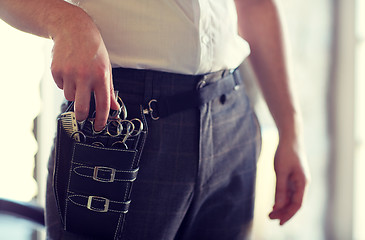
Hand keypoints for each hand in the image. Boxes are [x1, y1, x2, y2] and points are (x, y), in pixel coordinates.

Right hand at [50, 8, 118, 130]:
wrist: (73, 29)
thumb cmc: (93, 49)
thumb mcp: (107, 68)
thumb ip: (110, 90)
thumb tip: (114, 108)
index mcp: (100, 76)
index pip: (103, 104)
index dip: (101, 119)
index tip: (99, 126)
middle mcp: (85, 75)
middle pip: (81, 108)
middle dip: (82, 116)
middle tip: (83, 117)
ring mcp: (69, 73)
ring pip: (70, 97)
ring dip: (75, 94)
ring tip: (78, 79)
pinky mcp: (56, 71)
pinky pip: (61, 87)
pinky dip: (65, 84)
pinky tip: (70, 72)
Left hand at [268, 138, 309, 224]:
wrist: (290, 137)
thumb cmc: (285, 152)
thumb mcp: (280, 171)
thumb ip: (280, 189)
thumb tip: (278, 206)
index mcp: (303, 183)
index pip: (297, 204)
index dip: (288, 214)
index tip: (278, 222)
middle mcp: (302, 183)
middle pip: (294, 203)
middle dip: (283, 212)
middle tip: (269, 218)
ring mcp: (298, 180)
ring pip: (291, 198)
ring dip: (282, 206)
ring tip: (270, 213)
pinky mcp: (293, 176)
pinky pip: (289, 191)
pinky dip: (282, 198)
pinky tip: (275, 203)